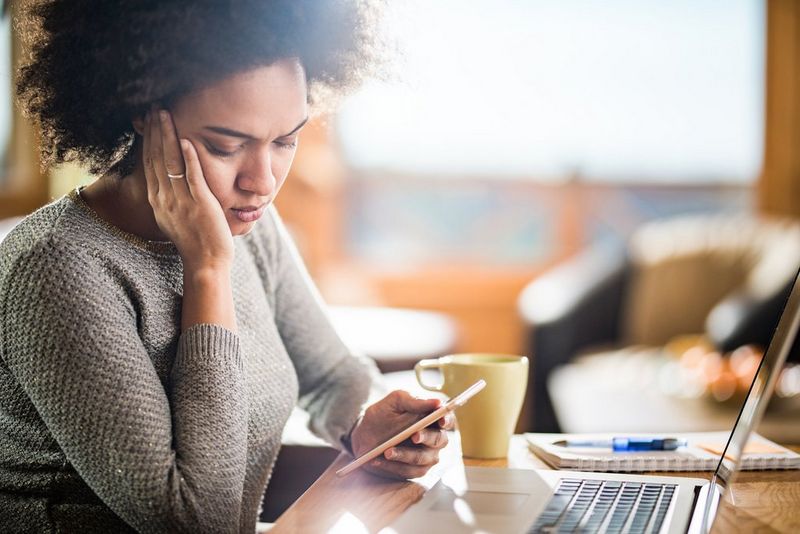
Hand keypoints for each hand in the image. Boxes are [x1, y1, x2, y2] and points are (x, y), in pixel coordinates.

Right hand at [142, 107, 232, 270]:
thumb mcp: (176, 216)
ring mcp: (181, 202)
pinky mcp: (200, 205)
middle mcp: (164, 199)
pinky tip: (186, 140)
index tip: (148, 119)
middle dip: (154, 130)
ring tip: (165, 114)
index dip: (148, 139)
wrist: (205, 263)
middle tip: (153, 106)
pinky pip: (192, 178)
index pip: (149, 163)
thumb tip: (171, 181)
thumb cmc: (196, 241)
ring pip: (170, 163)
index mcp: (158, 201)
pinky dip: (189, 158)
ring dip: (167, 136)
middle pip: (155, 158)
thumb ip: (172, 197)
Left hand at [349, 390, 455, 479]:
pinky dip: (393, 466)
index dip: (446, 420)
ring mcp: (427, 456)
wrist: (364, 434)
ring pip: (423, 458)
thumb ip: (414, 401)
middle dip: (427, 438)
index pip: (447, 419)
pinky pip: (408, 471)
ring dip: (405, 455)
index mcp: (432, 418)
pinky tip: (379, 460)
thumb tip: (436, 402)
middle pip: (439, 440)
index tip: (440, 420)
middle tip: (414, 436)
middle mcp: (434, 438)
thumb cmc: (383, 414)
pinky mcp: (415, 470)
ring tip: (387, 451)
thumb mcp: (394, 402)